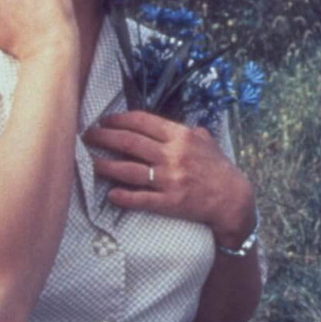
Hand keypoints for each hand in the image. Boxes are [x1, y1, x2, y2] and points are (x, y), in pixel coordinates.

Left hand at [85, 111, 255, 242]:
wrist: (233, 199)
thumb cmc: (219, 169)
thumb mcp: (207, 142)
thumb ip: (187, 132)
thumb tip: (169, 127)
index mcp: (181, 137)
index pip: (143, 122)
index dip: (119, 119)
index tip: (105, 120)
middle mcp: (173, 155)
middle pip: (129, 142)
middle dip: (104, 137)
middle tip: (88, 136)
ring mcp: (169, 180)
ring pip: (128, 170)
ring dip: (105, 165)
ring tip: (90, 162)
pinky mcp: (168, 202)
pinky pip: (139, 198)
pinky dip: (122, 196)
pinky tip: (110, 194)